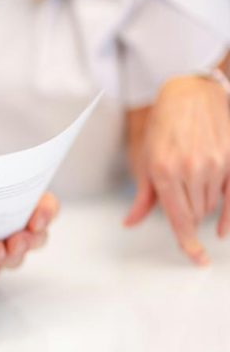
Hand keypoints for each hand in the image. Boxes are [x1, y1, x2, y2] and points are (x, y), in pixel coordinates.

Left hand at [124, 75, 229, 264]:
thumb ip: (142, 197)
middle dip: (188, 216)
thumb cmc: (163, 126)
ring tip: (193, 188)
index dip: (187, 242)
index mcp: (164, 172)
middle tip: (180, 200)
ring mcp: (215, 164)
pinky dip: (229, 215)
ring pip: (212, 206)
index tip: (194, 258)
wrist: (189, 93)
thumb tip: (131, 222)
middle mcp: (191, 169)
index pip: (179, 219)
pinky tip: (224, 229)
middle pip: (195, 214)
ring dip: (203, 208)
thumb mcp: (145, 160)